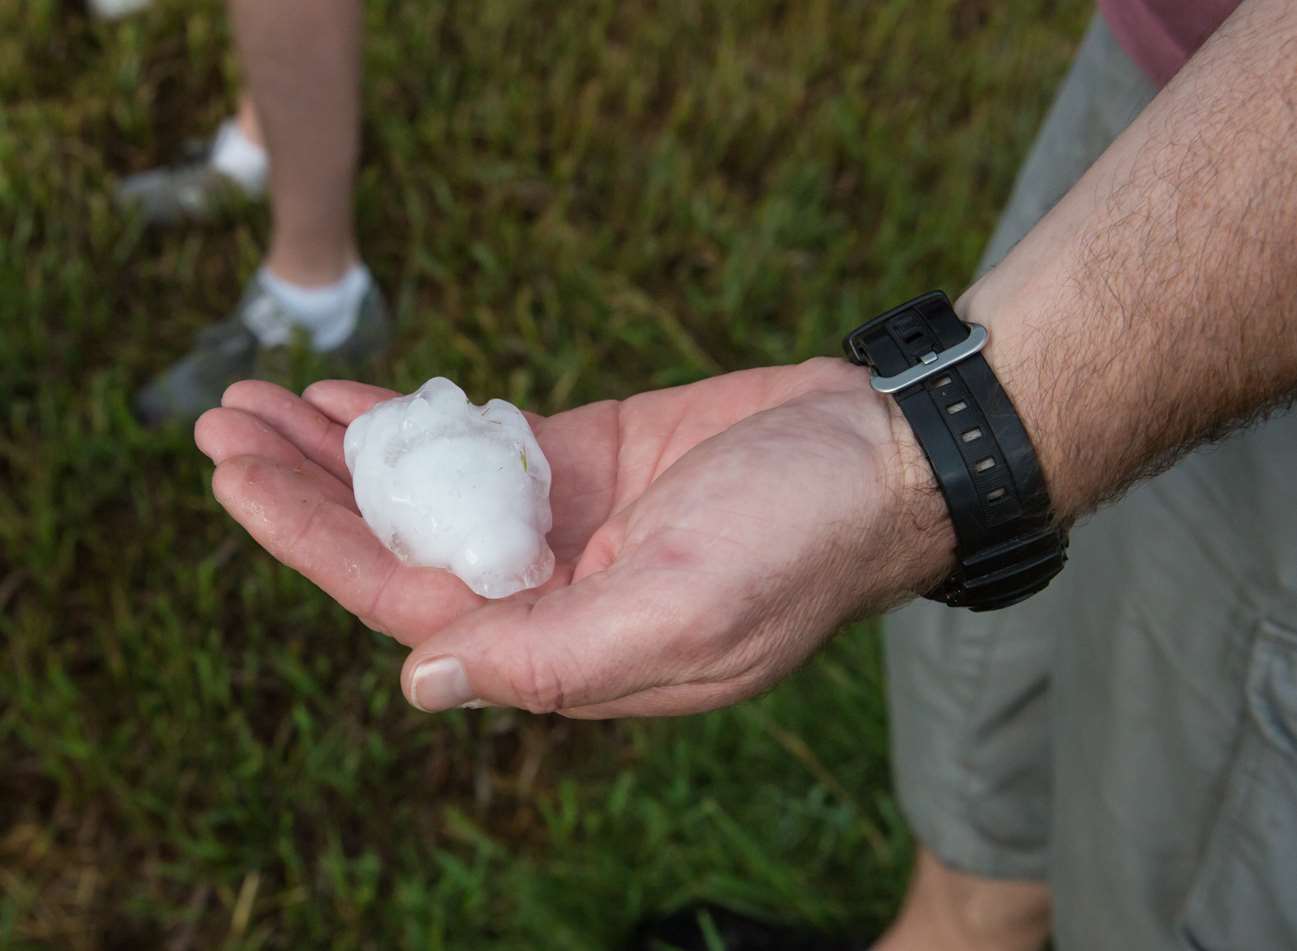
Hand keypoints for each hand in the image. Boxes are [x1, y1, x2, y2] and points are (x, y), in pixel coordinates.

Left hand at [195, 358, 951, 717]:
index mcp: (567, 647)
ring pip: (428, 493)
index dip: (313, 540)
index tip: (237, 474)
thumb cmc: (801, 536)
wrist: (884, 453)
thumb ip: (551, 656)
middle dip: (305, 489)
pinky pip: (481, 445)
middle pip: (399, 545)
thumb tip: (421, 682)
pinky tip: (351, 397)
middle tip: (219, 422)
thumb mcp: (684, 607)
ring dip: (343, 450)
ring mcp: (566, 525)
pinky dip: (415, 421)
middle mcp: (553, 594)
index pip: (408, 600)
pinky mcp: (588, 463)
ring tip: (257, 399)